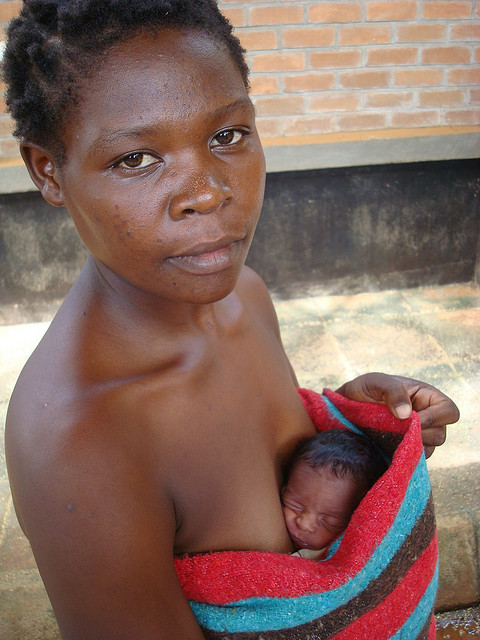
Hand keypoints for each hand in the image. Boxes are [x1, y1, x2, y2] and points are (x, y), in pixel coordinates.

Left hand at [336, 373, 459, 457]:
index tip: (413, 419)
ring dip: (409, 446)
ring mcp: (416, 436)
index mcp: (426, 397)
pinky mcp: (404, 451)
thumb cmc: (362, 389)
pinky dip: (401, 456)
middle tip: (395, 429)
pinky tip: (385, 447)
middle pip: (440, 435)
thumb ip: (392, 391)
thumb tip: (407, 414)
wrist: (344, 409)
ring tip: (386, 435)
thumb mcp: (375, 382)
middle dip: (419, 434)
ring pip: (428, 451)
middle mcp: (426, 418)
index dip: (436, 417)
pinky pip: (412, 461)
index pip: (449, 411)